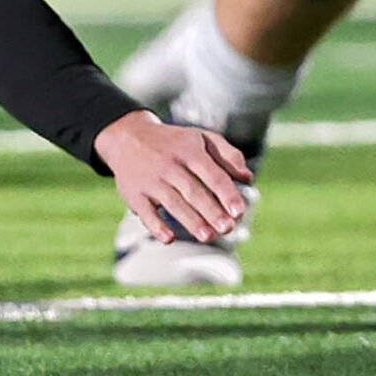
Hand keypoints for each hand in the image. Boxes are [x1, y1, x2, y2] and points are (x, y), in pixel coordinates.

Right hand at [93, 110, 252, 244]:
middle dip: (212, 211)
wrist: (128, 136)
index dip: (226, 193)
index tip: (239, 211)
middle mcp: (169, 164)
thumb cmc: (174, 142)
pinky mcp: (134, 194)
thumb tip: (248, 177)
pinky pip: (146, 212)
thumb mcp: (201, 137)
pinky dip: (156, 226)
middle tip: (227, 228)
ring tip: (208, 236)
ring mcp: (150, 180)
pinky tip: (169, 239)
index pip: (212, 174)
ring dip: (191, 221)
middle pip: (194, 191)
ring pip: (173, 203)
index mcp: (189, 150)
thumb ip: (227, 154)